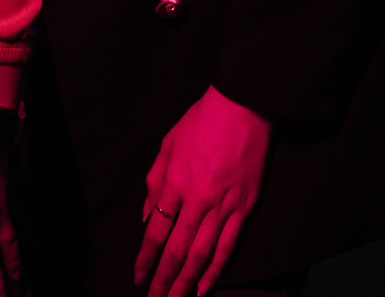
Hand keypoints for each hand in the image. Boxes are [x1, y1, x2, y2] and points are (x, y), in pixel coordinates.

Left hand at [136, 86, 270, 296]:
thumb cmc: (201, 121)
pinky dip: (216, 270)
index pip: (156, 232)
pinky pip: (229, 246)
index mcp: (174, 183)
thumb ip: (154, 183)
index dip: (146, 258)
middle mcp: (197, 200)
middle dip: (164, 280)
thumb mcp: (167, 145)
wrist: (244, 106)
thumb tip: (149, 218)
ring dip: (186, 282)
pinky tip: (205, 287)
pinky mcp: (246, 207)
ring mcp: (224, 206)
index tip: (138, 277)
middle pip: (177, 251)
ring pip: (202, 255)